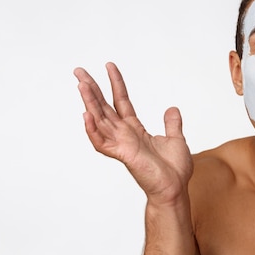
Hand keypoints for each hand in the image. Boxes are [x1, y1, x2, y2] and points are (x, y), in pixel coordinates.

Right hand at [74, 63, 192, 205]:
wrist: (175, 189)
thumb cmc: (174, 170)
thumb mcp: (176, 139)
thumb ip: (172, 124)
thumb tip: (172, 109)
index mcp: (135, 130)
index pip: (121, 101)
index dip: (115, 83)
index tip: (109, 65)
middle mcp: (124, 135)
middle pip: (103, 107)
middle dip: (91, 88)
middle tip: (78, 70)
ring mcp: (121, 144)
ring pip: (99, 120)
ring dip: (89, 102)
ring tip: (81, 84)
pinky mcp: (123, 155)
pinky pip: (102, 142)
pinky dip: (93, 130)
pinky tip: (86, 115)